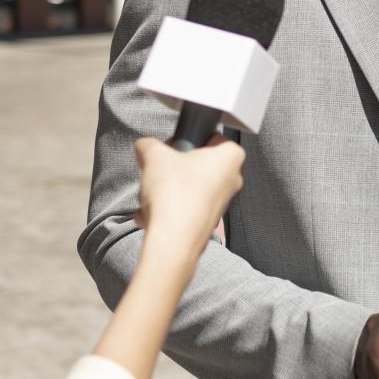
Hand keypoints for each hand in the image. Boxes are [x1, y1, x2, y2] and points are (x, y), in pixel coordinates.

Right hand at [132, 136, 244, 258]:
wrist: (173, 242)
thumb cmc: (174, 193)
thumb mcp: (154, 156)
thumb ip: (148, 144)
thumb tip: (145, 147)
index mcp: (231, 156)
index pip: (210, 136)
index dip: (188, 139)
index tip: (172, 148)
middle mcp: (233, 179)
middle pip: (196, 163)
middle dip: (172, 168)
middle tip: (159, 172)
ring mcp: (221, 202)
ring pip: (187, 186)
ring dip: (164, 191)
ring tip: (152, 197)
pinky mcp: (208, 221)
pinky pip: (183, 207)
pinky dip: (165, 210)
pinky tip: (151, 216)